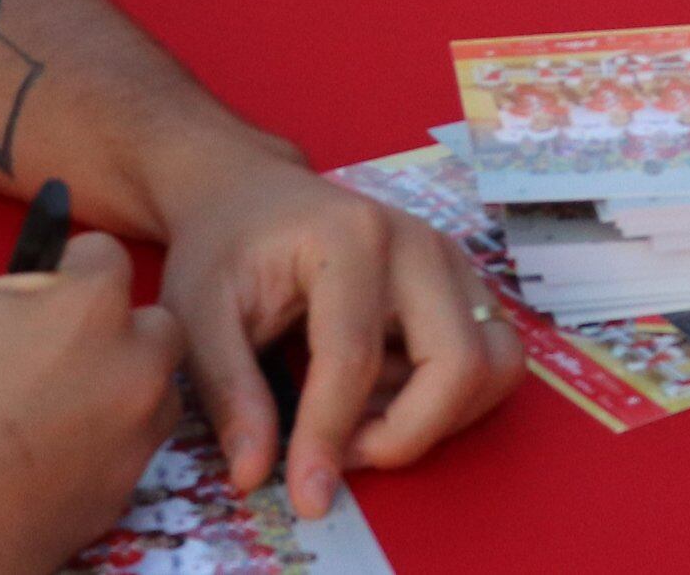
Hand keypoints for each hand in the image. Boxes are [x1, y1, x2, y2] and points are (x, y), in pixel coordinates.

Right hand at [0, 235, 179, 574]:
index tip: (40, 285)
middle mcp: (132, 370)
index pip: (105, 255)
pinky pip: (128, 455)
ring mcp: (132, 440)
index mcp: (90, 308)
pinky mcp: (118, 498)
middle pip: (154, 327)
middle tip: (56, 346)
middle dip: (115, 327)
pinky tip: (47, 452)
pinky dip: (101, 447)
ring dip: (120, 387)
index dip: (66, 264)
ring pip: (154, 395)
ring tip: (55, 402)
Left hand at [151, 145, 524, 516]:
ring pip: (493, 365)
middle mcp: (418, 242)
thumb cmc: (222, 248)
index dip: (330, 439)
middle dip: (405, 435)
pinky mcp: (466, 282)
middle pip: (457, 364)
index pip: (354, 358)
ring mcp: (452, 259)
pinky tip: (386, 389)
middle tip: (342, 454)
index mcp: (349, 237)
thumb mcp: (195, 314)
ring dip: (436, 416)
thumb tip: (254, 476)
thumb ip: (227, 392)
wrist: (254, 193)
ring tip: (362, 414)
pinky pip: (493, 359)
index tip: (305, 497)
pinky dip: (450, 397)